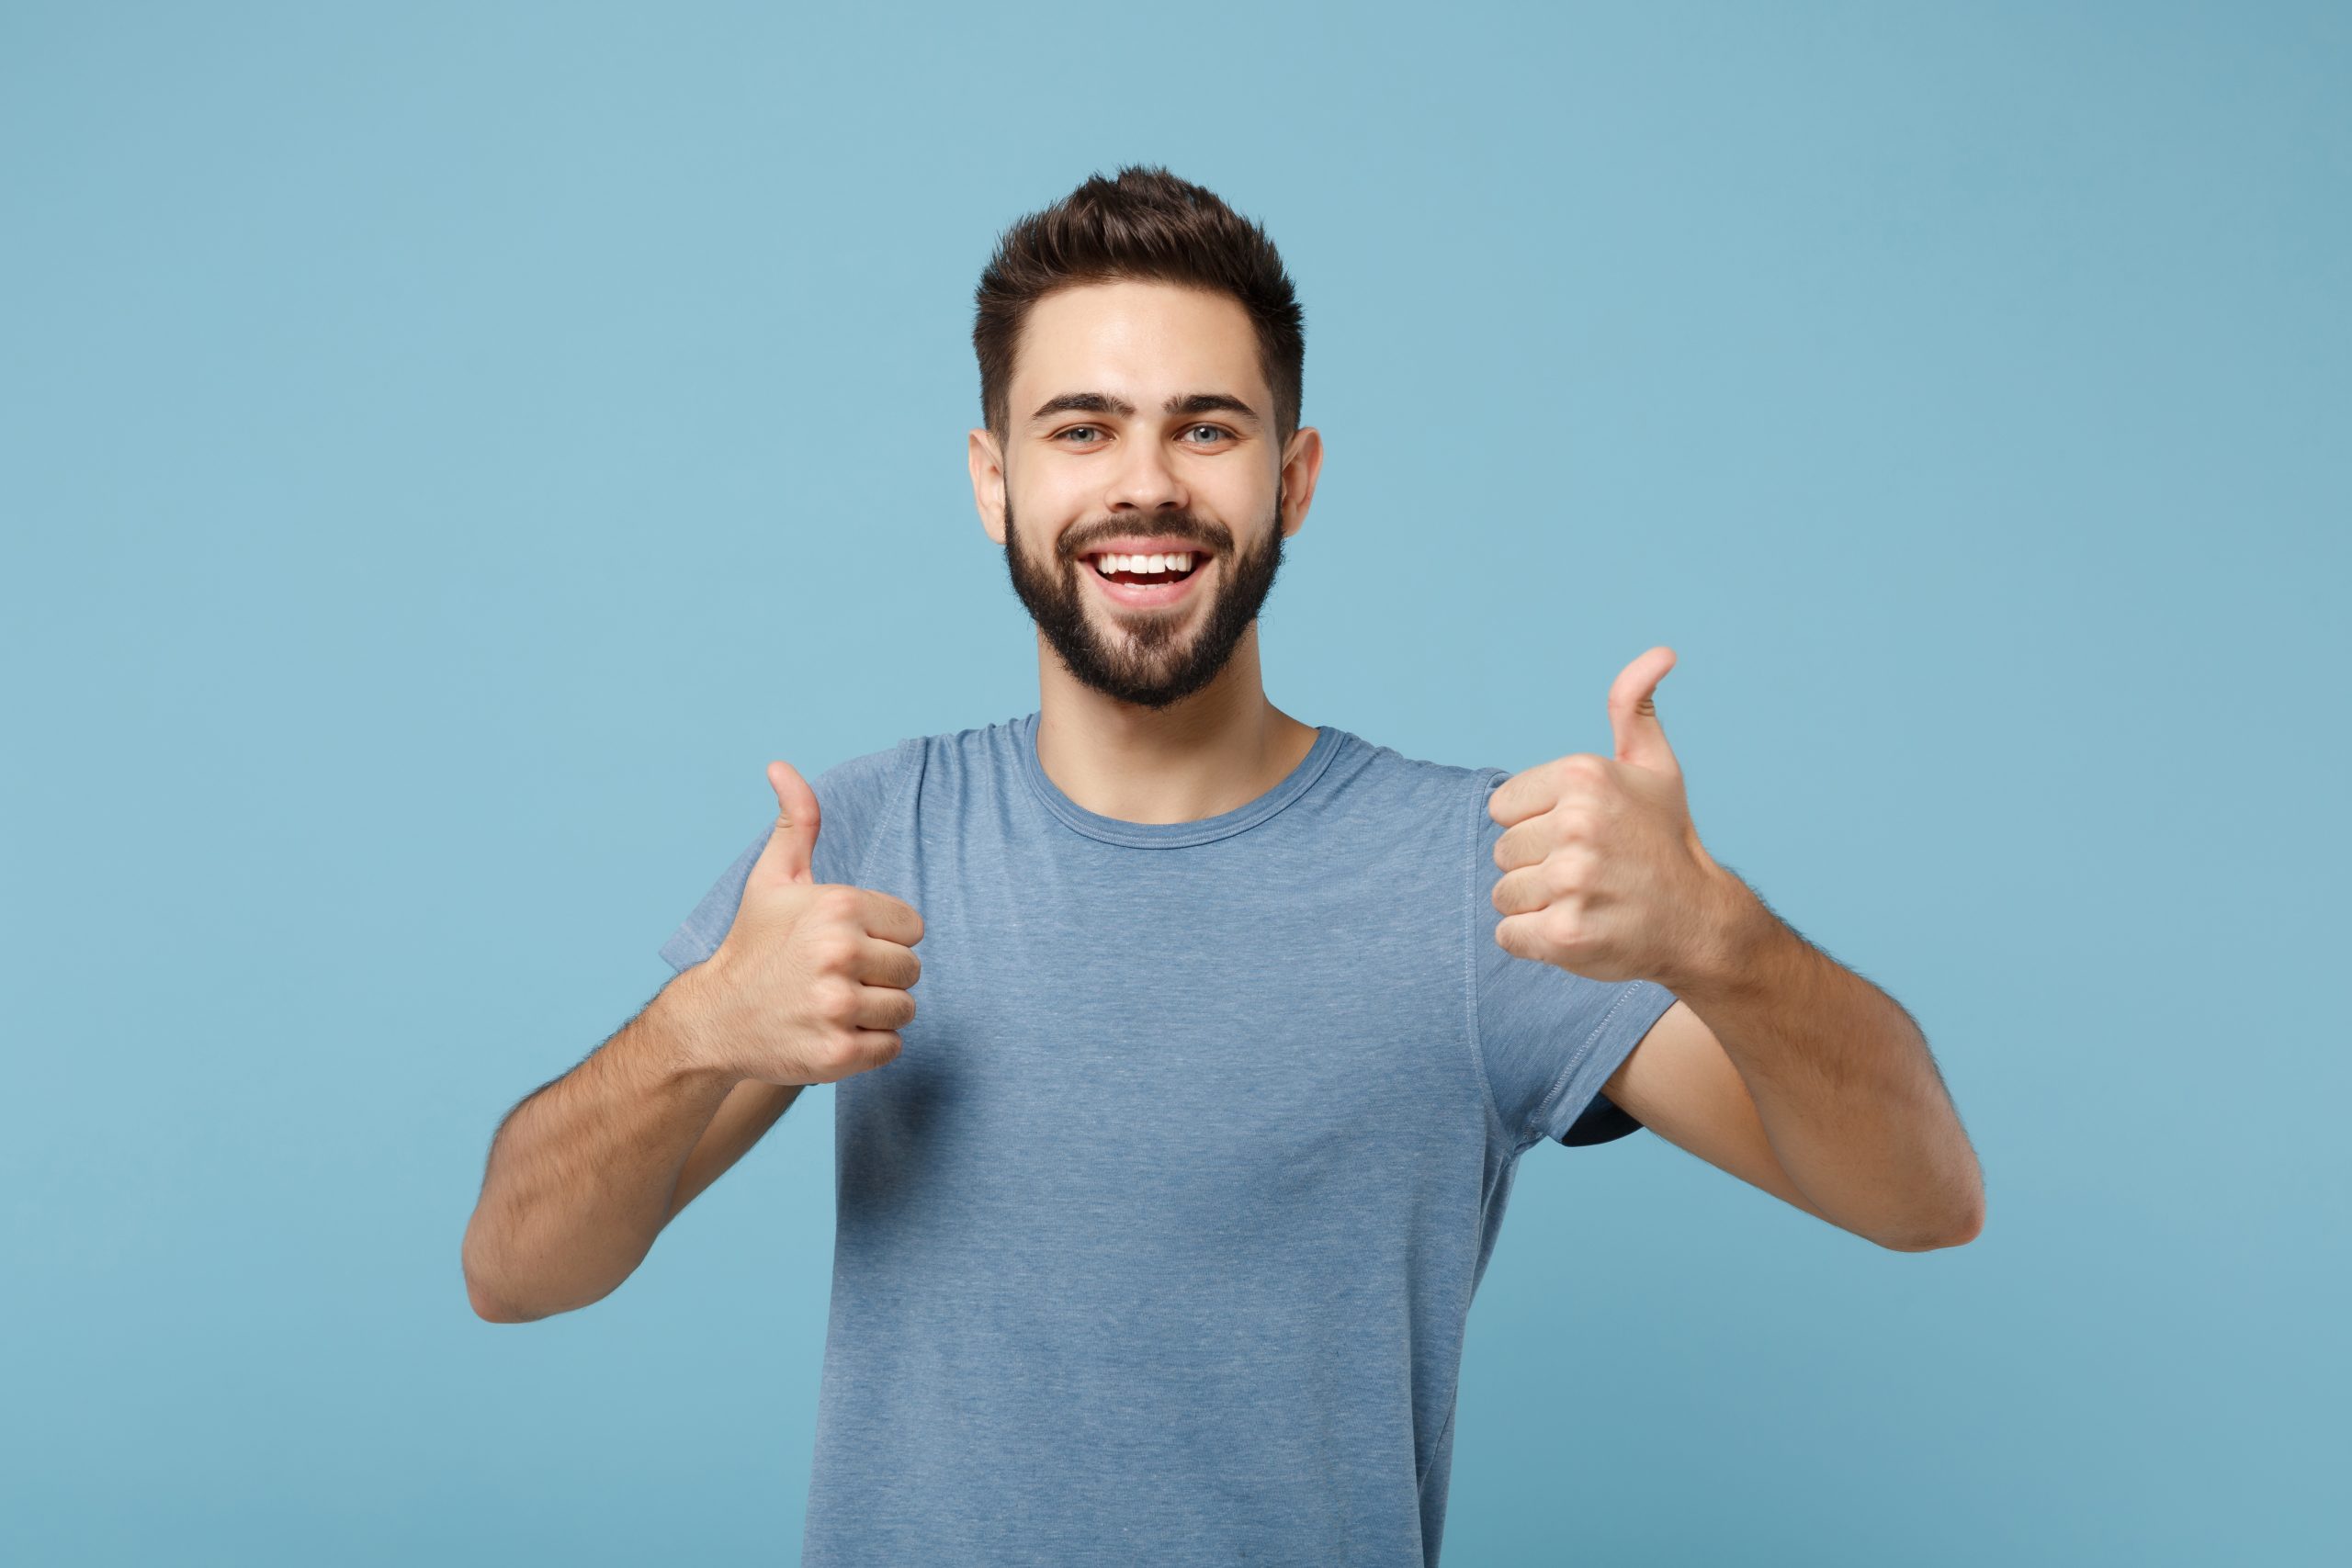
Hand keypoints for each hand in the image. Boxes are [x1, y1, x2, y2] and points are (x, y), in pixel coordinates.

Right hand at [698, 760, 925, 1085]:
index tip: (844, 943)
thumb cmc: (753, 944)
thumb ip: (797, 821)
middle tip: (836, 978)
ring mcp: (838, 1008)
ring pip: (905, 1010)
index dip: (882, 936)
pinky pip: (892, 1048)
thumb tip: (782, 766)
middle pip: (912, 969)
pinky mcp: (838, 1055)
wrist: (712, 1020)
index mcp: (837, 907)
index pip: (912, 927)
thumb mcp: (774, 878)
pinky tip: (831, 1032)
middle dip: (881, 975)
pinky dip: (869, 1047)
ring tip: (833, 1004)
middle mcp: (839, 954)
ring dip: (877, 1012)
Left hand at [1487, 646, 1746, 987]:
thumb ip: (1634, 707)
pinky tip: (1579, 927)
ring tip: (1587, 899)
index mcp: (1584, 776)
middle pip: (1503, 851)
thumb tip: (1660, 653)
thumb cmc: (1666, 841)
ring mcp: (1571, 881)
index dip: (1536, 824)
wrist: (1701, 922)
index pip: (1503, 806)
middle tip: (1590, 871)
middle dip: (1537, 865)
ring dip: (1537, 904)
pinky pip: (1509, 935)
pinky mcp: (1565, 933)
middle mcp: (1576, 825)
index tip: (1581, 834)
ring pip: (1504, 894)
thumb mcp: (1655, 766)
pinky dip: (1534, 941)